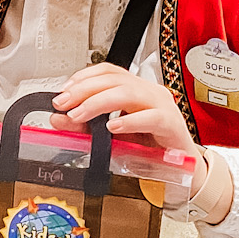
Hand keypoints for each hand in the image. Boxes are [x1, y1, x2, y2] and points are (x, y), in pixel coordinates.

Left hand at [50, 64, 197, 154]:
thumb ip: (84, 126)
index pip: (107, 71)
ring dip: (99, 102)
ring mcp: (161, 105)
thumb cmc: (149, 146)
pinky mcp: (171, 123)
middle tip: (64, 104)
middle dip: (84, 90)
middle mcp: (147, 92)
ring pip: (128, 93)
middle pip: (113, 80)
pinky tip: (112, 128)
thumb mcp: (111, 135)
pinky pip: (150, 117)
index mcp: (134, 89)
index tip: (63, 92)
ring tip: (80, 115)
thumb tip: (58, 118)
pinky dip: (129, 121)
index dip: (83, 77)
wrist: (180, 166)